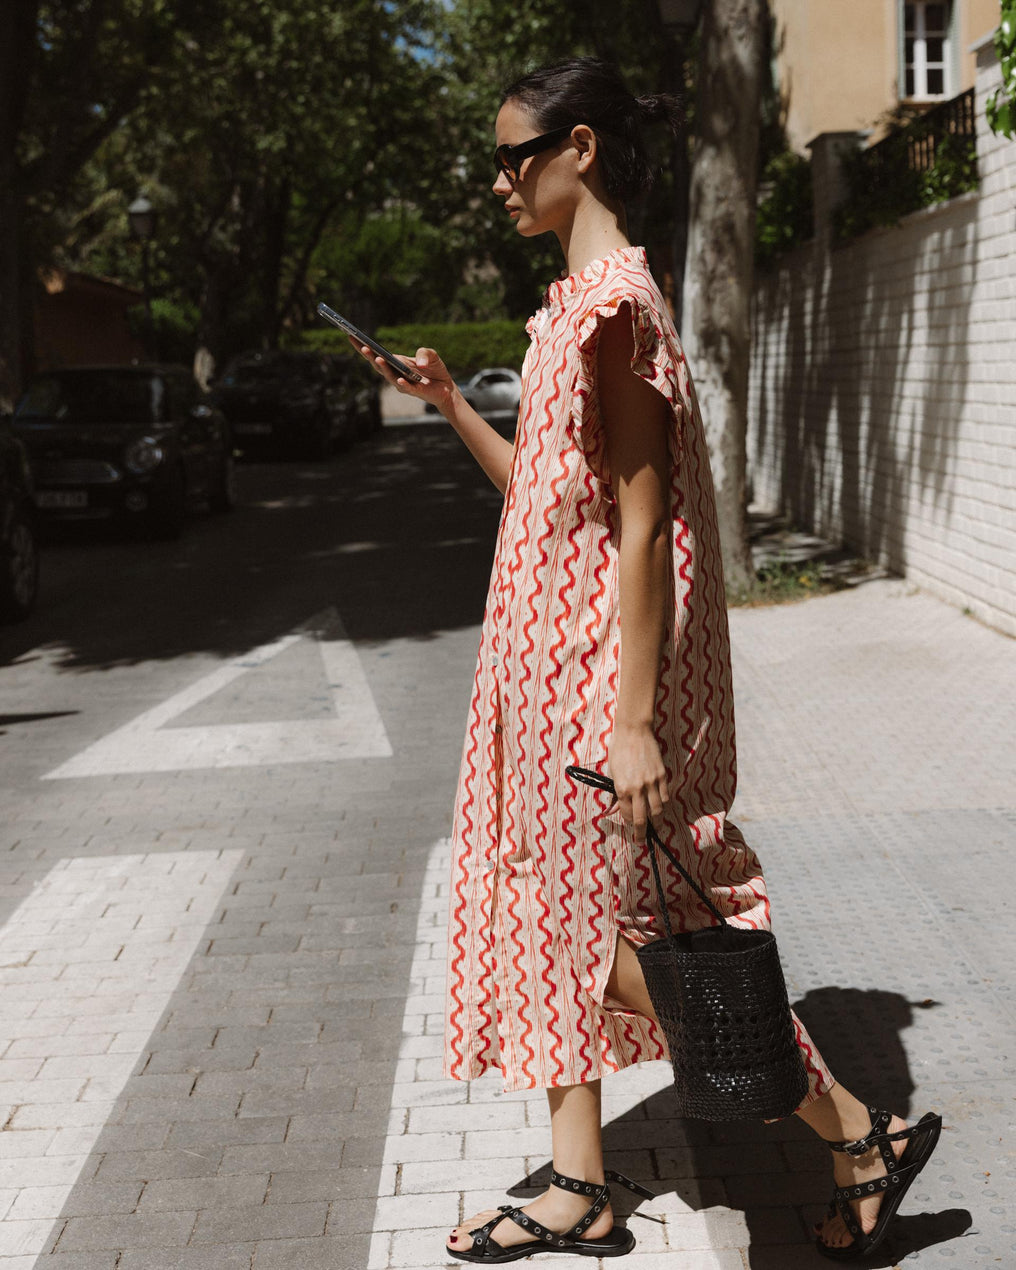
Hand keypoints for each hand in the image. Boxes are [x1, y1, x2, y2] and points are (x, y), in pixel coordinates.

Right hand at [348, 338, 457, 415]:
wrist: (446, 387)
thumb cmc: (434, 370)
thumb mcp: (430, 354)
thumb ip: (424, 353)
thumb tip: (420, 364)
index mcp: (395, 362)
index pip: (376, 353)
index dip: (363, 345)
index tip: (351, 335)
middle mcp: (395, 373)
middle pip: (377, 364)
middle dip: (369, 355)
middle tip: (361, 345)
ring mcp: (403, 383)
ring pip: (389, 376)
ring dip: (383, 368)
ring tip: (377, 358)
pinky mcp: (414, 391)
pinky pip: (406, 388)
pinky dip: (402, 383)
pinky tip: (399, 379)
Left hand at [607, 723, 669, 844]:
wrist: (634, 730)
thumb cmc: (618, 749)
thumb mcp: (612, 772)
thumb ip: (615, 792)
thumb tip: (614, 809)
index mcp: (622, 788)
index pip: (627, 815)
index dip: (629, 824)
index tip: (630, 829)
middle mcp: (637, 788)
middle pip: (642, 820)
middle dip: (642, 834)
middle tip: (642, 841)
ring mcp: (652, 782)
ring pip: (657, 811)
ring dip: (655, 820)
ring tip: (653, 823)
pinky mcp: (663, 775)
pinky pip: (665, 797)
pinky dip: (662, 804)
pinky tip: (658, 805)